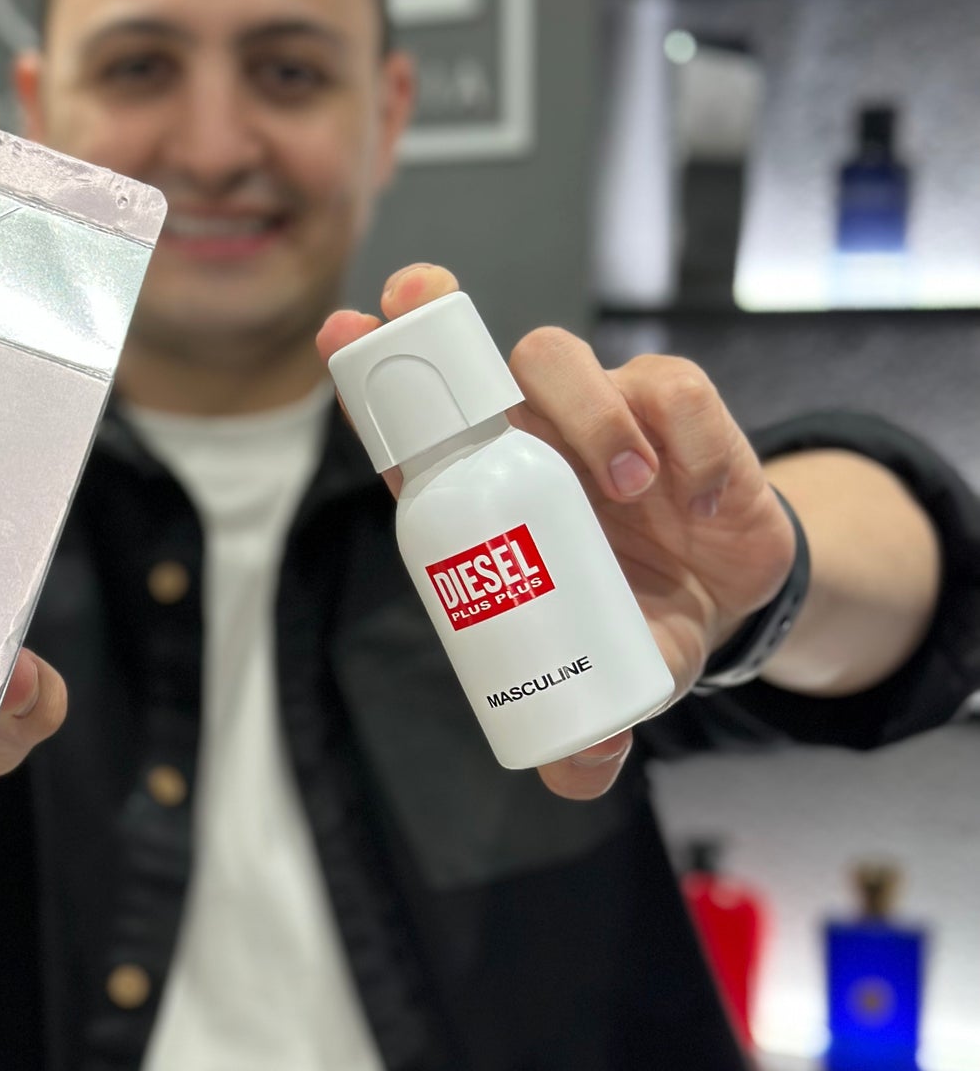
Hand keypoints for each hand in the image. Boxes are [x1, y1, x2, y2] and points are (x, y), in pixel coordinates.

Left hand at [317, 265, 795, 800]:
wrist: (730, 602)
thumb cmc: (635, 622)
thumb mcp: (611, 681)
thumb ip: (586, 733)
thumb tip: (578, 773)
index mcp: (488, 495)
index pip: (417, 433)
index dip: (373, 381)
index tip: (340, 334)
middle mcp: (534, 439)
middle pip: (478, 364)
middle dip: (438, 321)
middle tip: (421, 298)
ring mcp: (604, 416)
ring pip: (564, 359)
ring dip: (588, 412)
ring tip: (629, 483)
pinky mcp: (679, 412)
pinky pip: (673, 388)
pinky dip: (687, 436)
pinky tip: (702, 497)